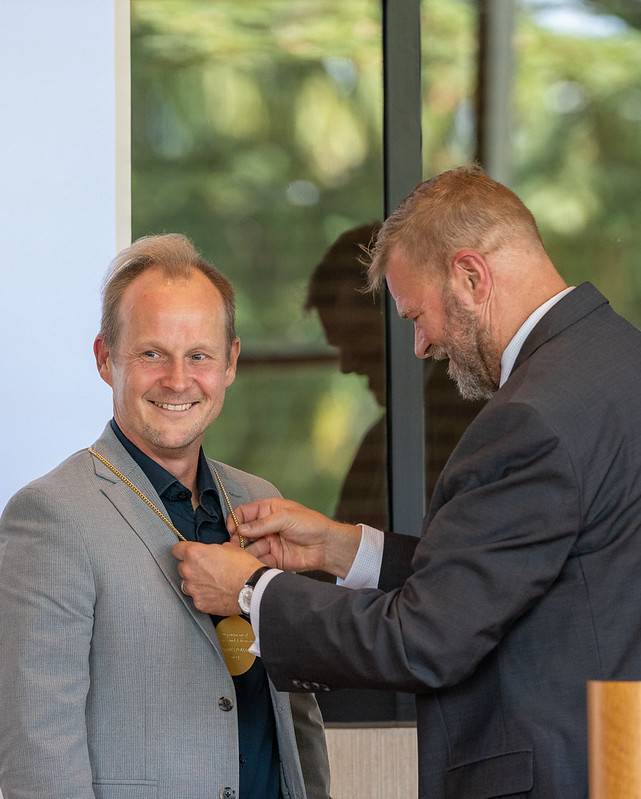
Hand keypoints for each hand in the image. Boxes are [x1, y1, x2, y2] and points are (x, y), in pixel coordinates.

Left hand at [172, 541, 261, 615]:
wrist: (253, 588)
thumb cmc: (243, 567)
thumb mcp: (229, 548)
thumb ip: (213, 550)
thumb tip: (212, 553)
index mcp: (195, 553)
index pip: (177, 549)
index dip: (183, 550)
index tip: (186, 553)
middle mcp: (189, 571)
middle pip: (182, 567)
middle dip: (192, 568)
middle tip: (206, 569)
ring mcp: (193, 589)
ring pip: (187, 584)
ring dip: (196, 583)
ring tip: (212, 583)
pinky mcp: (199, 604)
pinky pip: (197, 598)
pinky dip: (204, 596)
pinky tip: (216, 593)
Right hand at [227, 497, 361, 578]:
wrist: (327, 546)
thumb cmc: (311, 524)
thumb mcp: (286, 517)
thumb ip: (262, 523)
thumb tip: (241, 529)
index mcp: (268, 510)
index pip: (244, 513)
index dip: (235, 520)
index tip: (232, 529)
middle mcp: (265, 527)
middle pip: (243, 532)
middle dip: (236, 539)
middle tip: (233, 545)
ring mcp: (268, 543)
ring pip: (248, 548)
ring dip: (243, 552)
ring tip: (241, 556)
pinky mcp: (272, 558)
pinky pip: (258, 560)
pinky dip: (253, 563)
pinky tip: (251, 563)